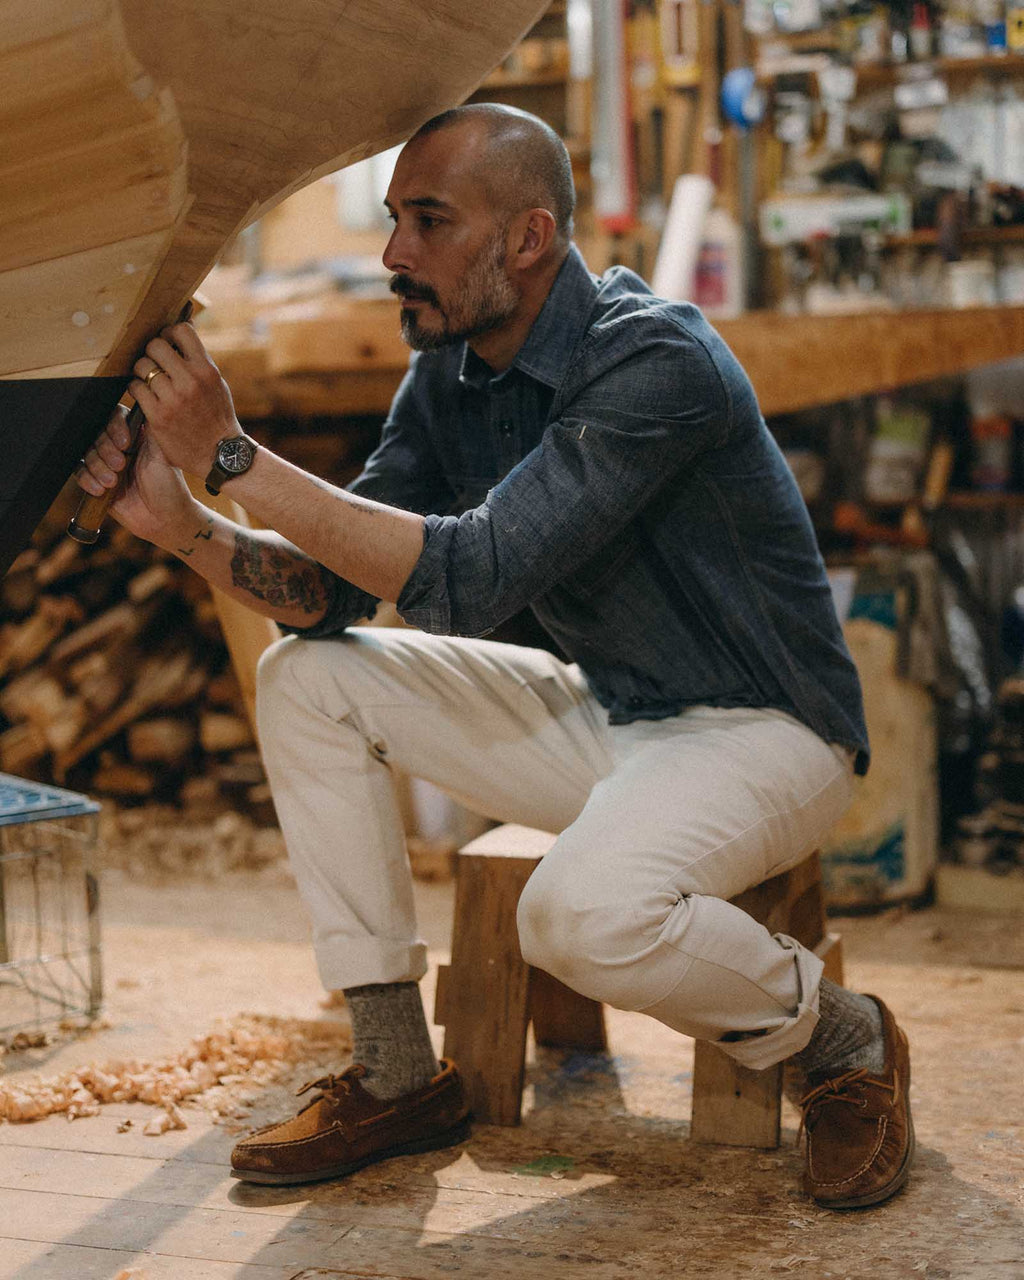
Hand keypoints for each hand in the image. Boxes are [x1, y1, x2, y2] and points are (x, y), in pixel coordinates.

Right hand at [77, 405, 199, 547]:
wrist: (164, 520)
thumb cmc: (170, 488)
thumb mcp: (163, 456)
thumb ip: (152, 430)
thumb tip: (145, 402)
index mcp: (135, 435)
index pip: (114, 417)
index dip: (114, 427)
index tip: (125, 443)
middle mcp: (119, 447)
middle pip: (96, 434)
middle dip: (106, 450)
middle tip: (121, 466)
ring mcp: (106, 464)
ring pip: (86, 454)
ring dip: (97, 467)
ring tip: (114, 482)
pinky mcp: (96, 481)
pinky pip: (79, 473)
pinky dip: (87, 480)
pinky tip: (101, 490)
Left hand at [127, 321, 240, 474]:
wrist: (219, 454)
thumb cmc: (217, 416)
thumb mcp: (217, 384)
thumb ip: (198, 361)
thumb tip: (179, 333)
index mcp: (206, 370)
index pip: (181, 331)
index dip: (169, 334)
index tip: (169, 345)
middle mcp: (190, 381)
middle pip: (155, 345)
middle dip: (152, 352)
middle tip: (155, 363)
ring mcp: (173, 399)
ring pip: (142, 366)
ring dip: (142, 371)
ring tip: (149, 380)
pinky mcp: (158, 416)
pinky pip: (135, 388)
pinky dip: (137, 388)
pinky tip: (145, 395)